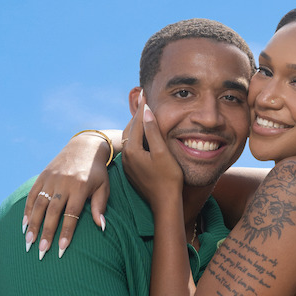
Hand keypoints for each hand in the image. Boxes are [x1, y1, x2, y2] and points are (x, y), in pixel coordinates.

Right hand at [22, 132, 112, 259]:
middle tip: (41, 251)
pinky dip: (28, 210)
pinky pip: (33, 195)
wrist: (84, 146)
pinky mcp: (43, 176)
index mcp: (79, 187)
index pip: (71, 215)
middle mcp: (63, 183)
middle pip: (52, 212)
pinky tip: (25, 224)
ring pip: (39, 205)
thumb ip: (100, 206)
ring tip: (29, 241)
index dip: (66, 233)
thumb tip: (102, 227)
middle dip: (46, 233)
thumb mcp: (103, 187)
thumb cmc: (97, 172)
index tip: (61, 250)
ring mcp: (51, 179)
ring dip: (33, 224)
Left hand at [122, 99, 183, 214]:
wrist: (165, 203)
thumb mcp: (162, 152)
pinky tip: (143, 135)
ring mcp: (129, 166)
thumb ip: (153, 131)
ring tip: (142, 112)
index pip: (136, 123)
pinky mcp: (133, 172)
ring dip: (136, 126)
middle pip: (131, 130)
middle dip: (137, 114)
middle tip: (141, 97)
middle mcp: (127, 157)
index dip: (142, 107)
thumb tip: (146, 111)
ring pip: (131, 140)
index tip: (144, 92)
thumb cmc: (168, 178)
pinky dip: (138, 138)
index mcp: (133, 150)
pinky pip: (134, 149)